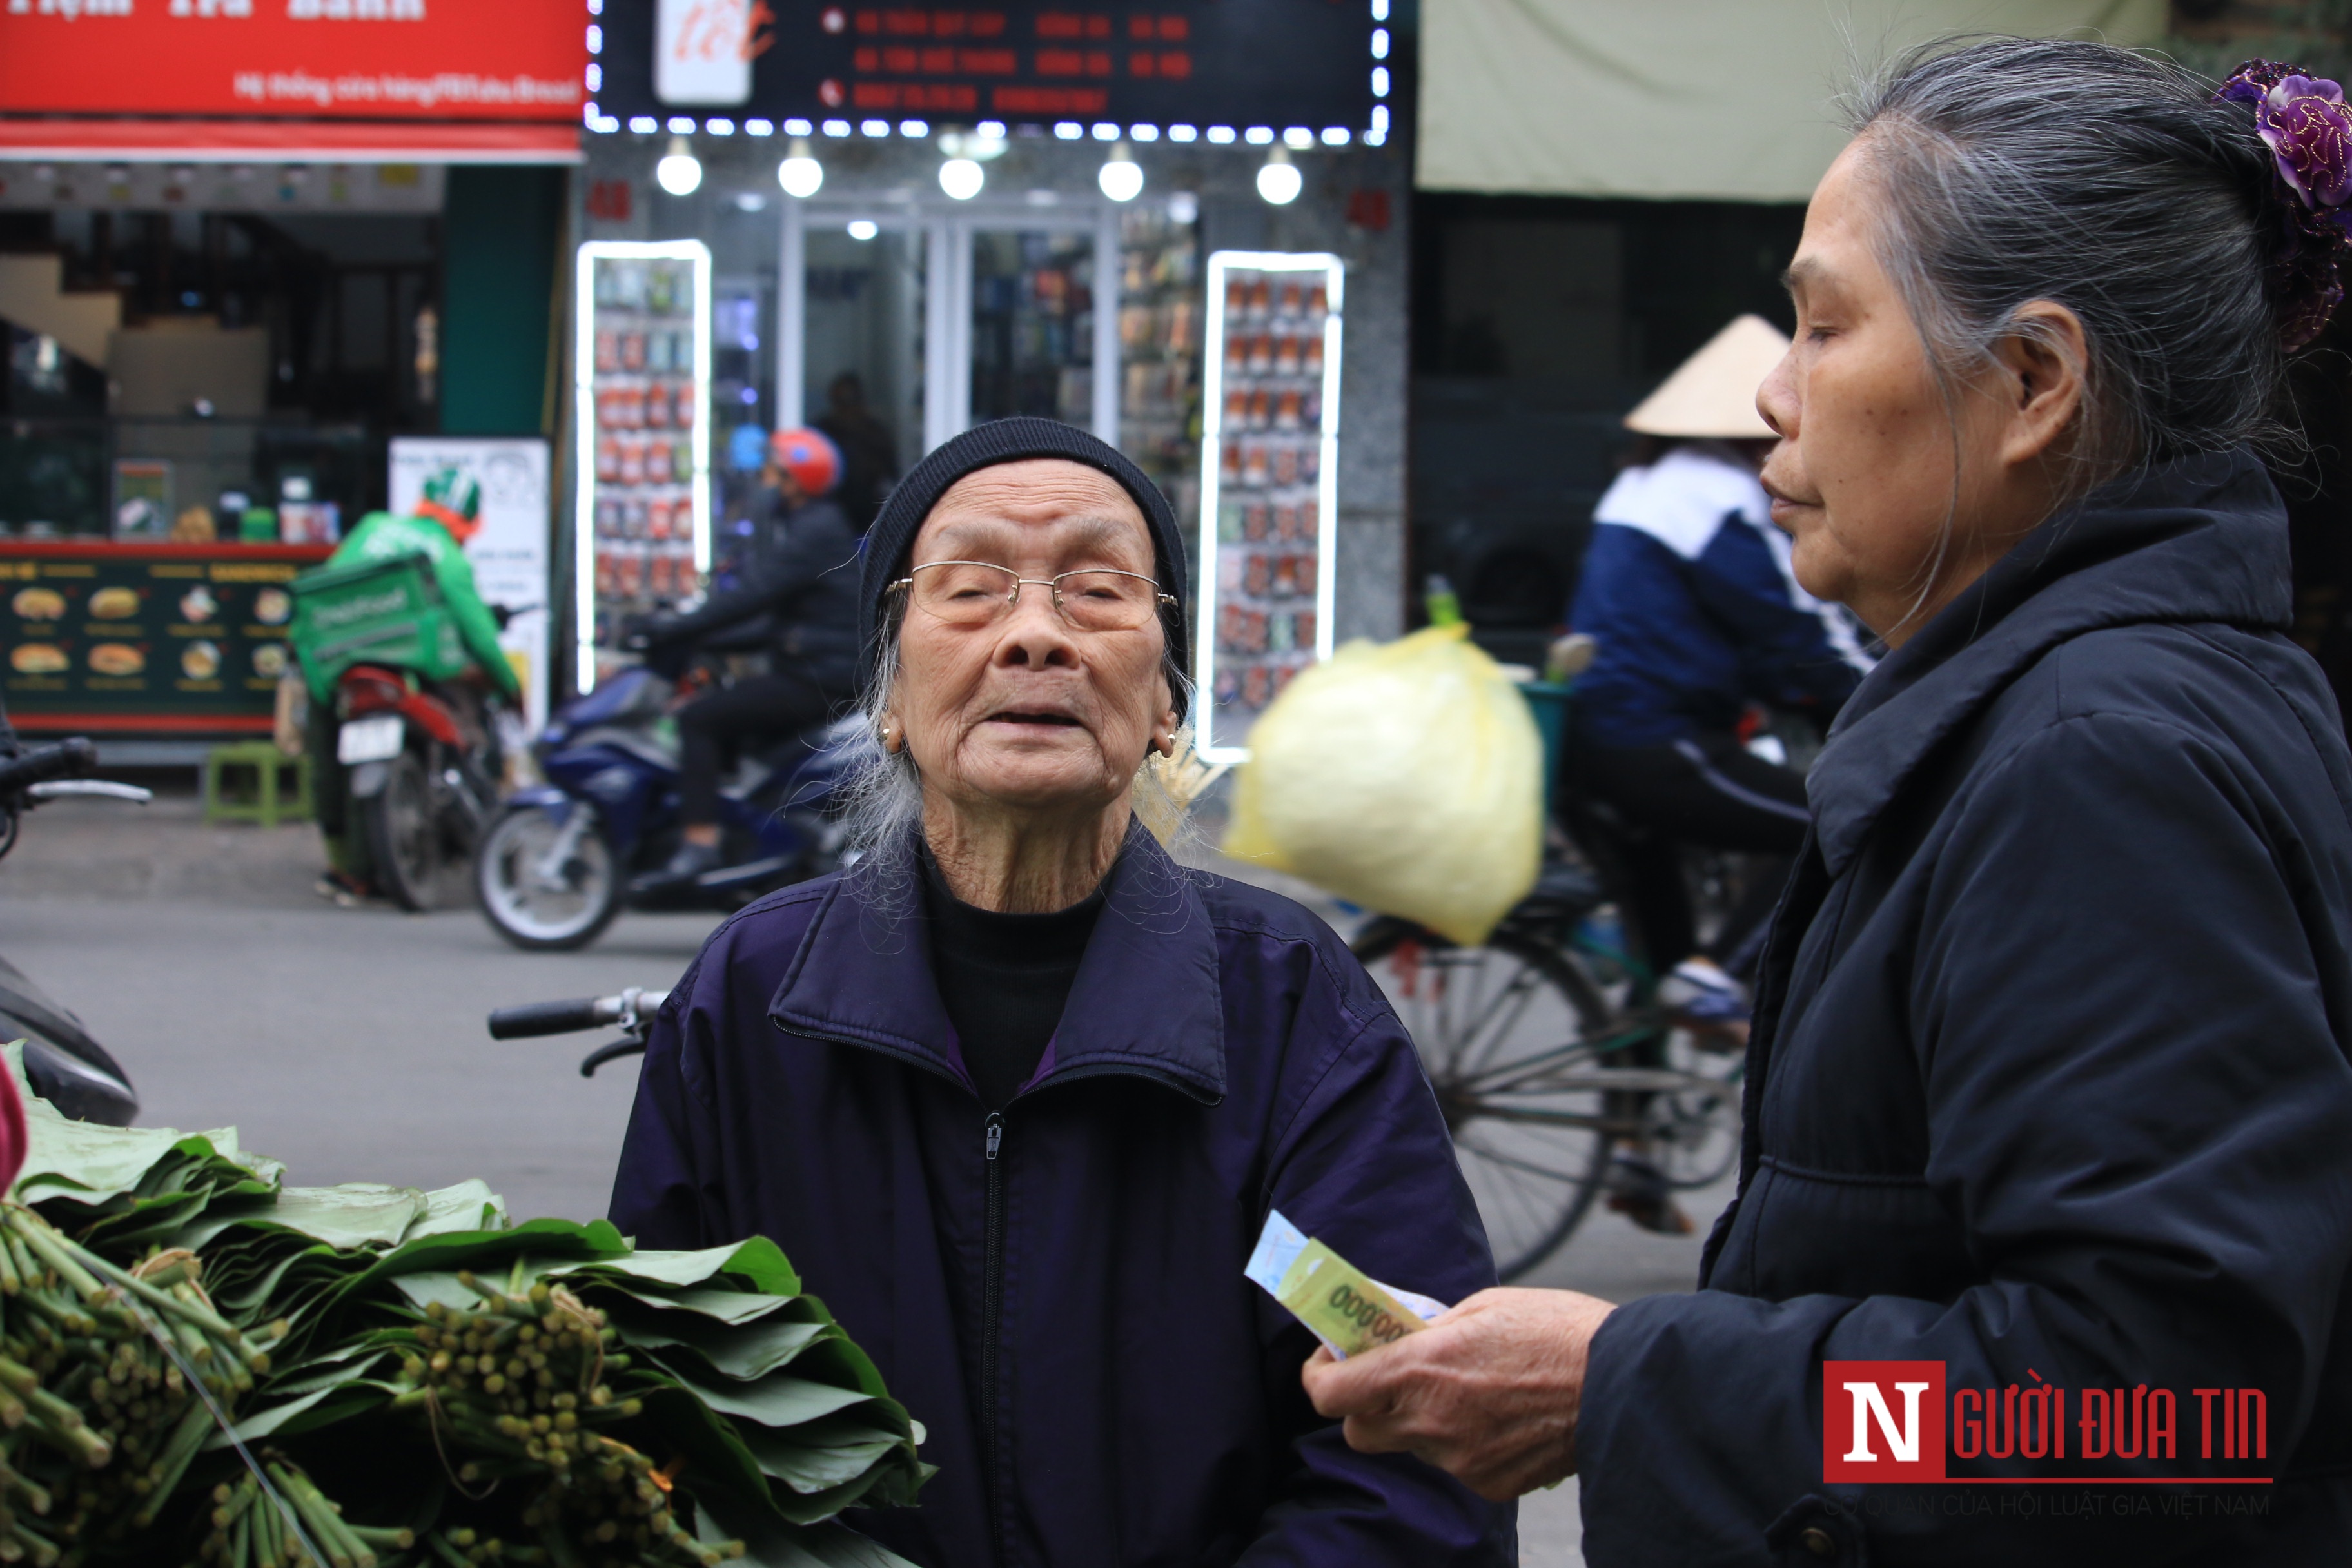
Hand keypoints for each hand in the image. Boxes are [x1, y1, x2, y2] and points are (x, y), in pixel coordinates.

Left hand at [1300, 1287, 1615, 1500]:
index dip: (1319, 1376)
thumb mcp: (1481, 1306)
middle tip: (1388, 1378)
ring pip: (1412, 1446)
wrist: (1623, 1382)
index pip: (1331, 1393)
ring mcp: (1460, 1459)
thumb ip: (1429, 1328)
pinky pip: (1456, 1464)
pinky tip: (1499, 1415)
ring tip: (1468, 1389)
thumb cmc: (1556, 1330)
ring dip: (1420, 1421)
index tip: (1329, 1358)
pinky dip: (1463, 1442)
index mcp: (1421, 1367)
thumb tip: (1399, 1335)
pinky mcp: (1490, 1483)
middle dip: (1363, 1407)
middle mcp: (1431, 1421)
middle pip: (1358, 1431)